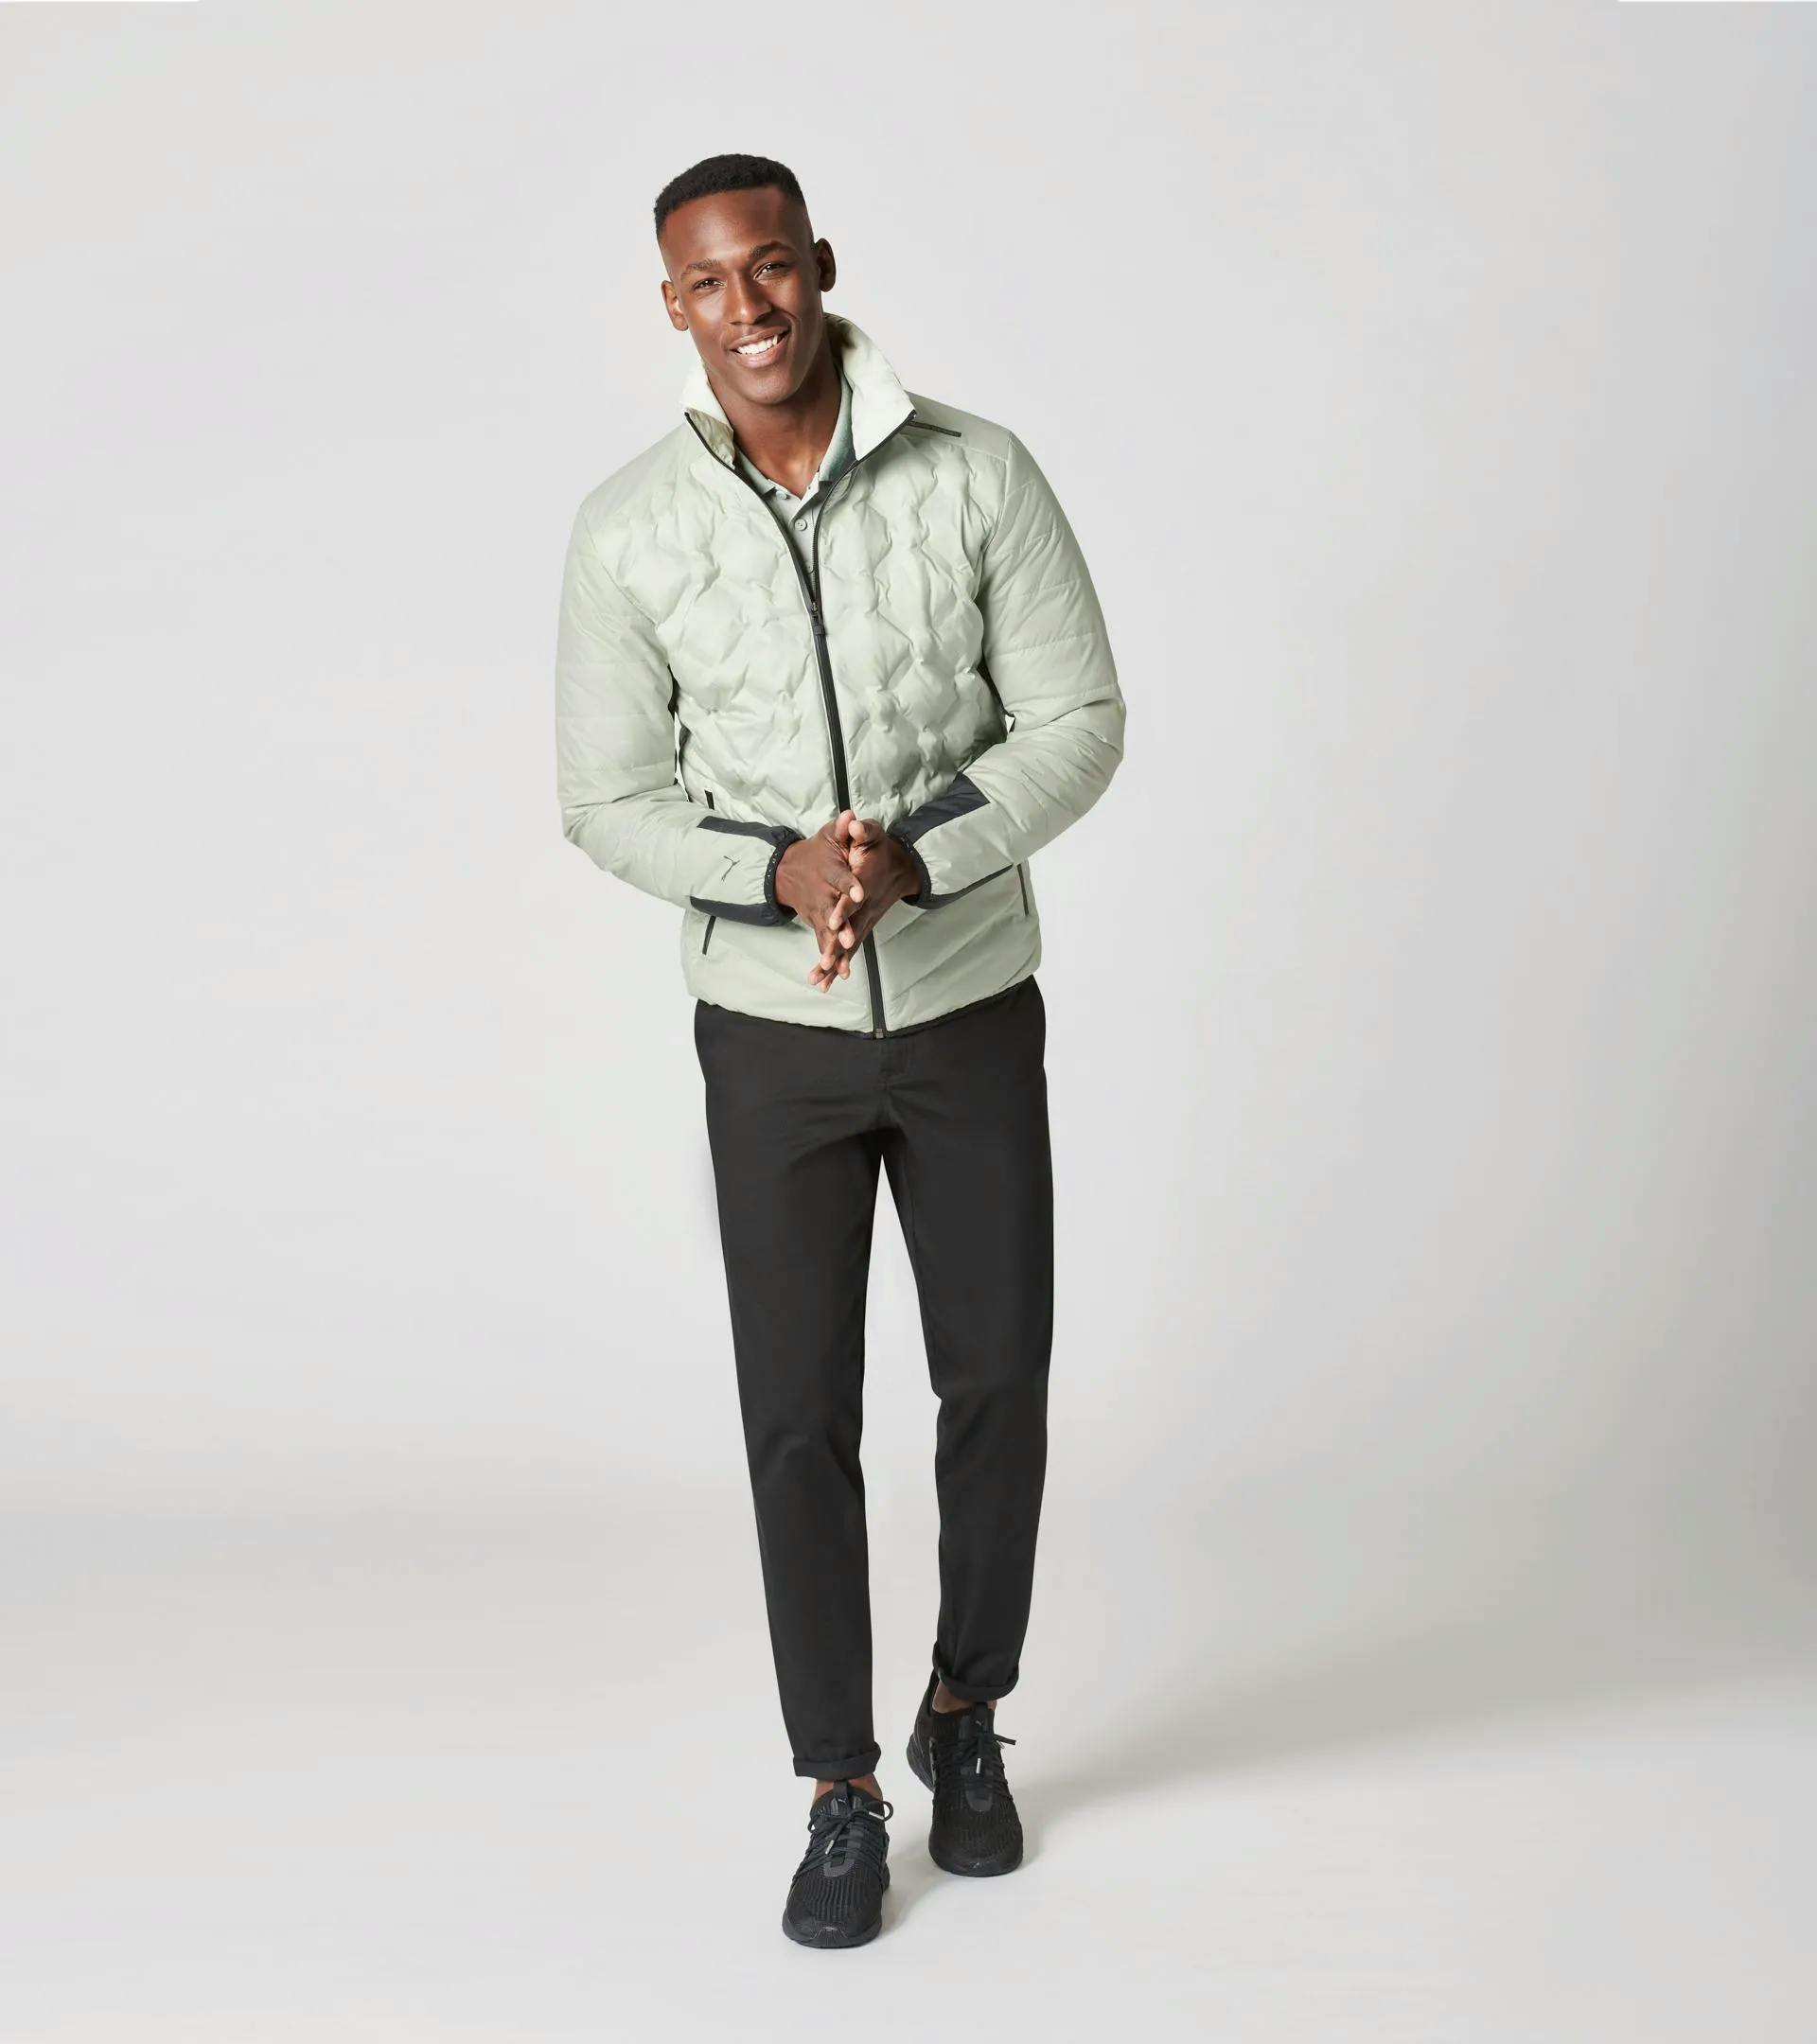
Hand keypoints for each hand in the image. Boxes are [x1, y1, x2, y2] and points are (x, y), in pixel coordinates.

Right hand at [775, 819, 867, 978]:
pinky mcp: (817, 924)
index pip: (840, 877)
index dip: (849, 884)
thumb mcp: (830, 836)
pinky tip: (828, 979)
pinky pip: (822, 944)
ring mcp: (818, 912)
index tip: (859, 891)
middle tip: (847, 936)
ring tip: (835, 965)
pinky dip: (824, 961)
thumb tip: (851, 815)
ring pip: (826, 931)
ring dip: (830, 947)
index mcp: (829, 871)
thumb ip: (844, 829)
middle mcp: (822, 894)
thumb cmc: (817, 850)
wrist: (790, 869)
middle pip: (831, 910)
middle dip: (839, 924)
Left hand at [808, 811, 920, 991]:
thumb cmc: (881, 849)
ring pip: (851, 944)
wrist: (901, 866)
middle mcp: (867, 906)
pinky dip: (838, 965)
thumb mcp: (873, 834)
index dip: (845, 909)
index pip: (855, 898)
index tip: (835, 921)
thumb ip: (863, 830)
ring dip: (836, 962)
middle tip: (828, 961)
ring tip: (820, 982)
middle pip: (853, 929)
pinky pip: (850, 949)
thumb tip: (852, 823)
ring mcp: (866, 919)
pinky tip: (824, 982)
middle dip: (841, 946)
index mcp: (866, 883)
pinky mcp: (863, 927)